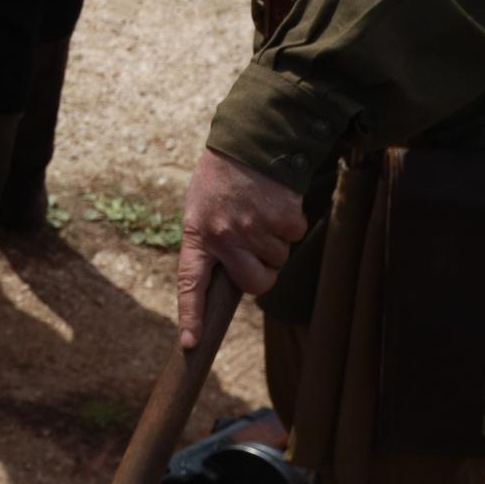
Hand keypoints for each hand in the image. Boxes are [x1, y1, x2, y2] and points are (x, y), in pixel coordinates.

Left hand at [176, 147, 308, 348]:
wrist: (250, 139)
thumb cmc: (222, 177)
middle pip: (255, 284)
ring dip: (274, 241)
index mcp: (198, 233)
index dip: (191, 315)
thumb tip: (227, 278)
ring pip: (278, 260)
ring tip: (258, 209)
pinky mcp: (283, 220)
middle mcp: (224, 236)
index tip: (190, 344)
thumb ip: (210, 241)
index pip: (191, 283)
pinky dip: (290, 224)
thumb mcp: (201, 206)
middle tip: (255, 247)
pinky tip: (275, 201)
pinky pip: (294, 238)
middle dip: (261, 273)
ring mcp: (255, 229)